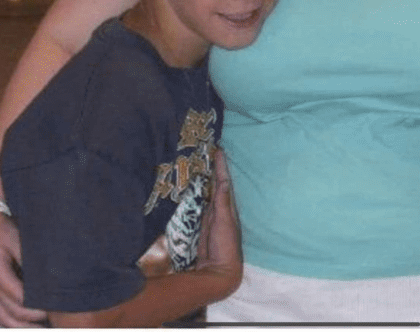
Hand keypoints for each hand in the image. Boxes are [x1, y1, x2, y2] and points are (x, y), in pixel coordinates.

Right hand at [0, 210, 47, 326]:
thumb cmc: (3, 232)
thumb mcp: (18, 239)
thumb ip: (29, 257)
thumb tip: (46, 273)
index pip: (19, 299)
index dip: (36, 307)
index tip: (52, 308)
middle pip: (12, 313)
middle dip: (32, 321)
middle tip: (53, 321)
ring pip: (4, 319)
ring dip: (22, 328)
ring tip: (42, 329)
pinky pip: (0, 315)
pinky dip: (11, 325)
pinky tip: (27, 327)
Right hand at [195, 148, 242, 293]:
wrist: (219, 270)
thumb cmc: (226, 245)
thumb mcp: (224, 221)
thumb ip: (221, 202)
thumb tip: (222, 180)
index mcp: (228, 206)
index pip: (223, 181)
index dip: (221, 166)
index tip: (218, 149)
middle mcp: (220, 207)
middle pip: (215, 183)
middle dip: (212, 168)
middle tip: (206, 150)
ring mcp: (210, 215)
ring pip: (206, 191)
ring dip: (203, 178)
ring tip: (197, 162)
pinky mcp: (201, 223)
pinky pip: (199, 203)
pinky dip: (197, 192)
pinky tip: (192, 186)